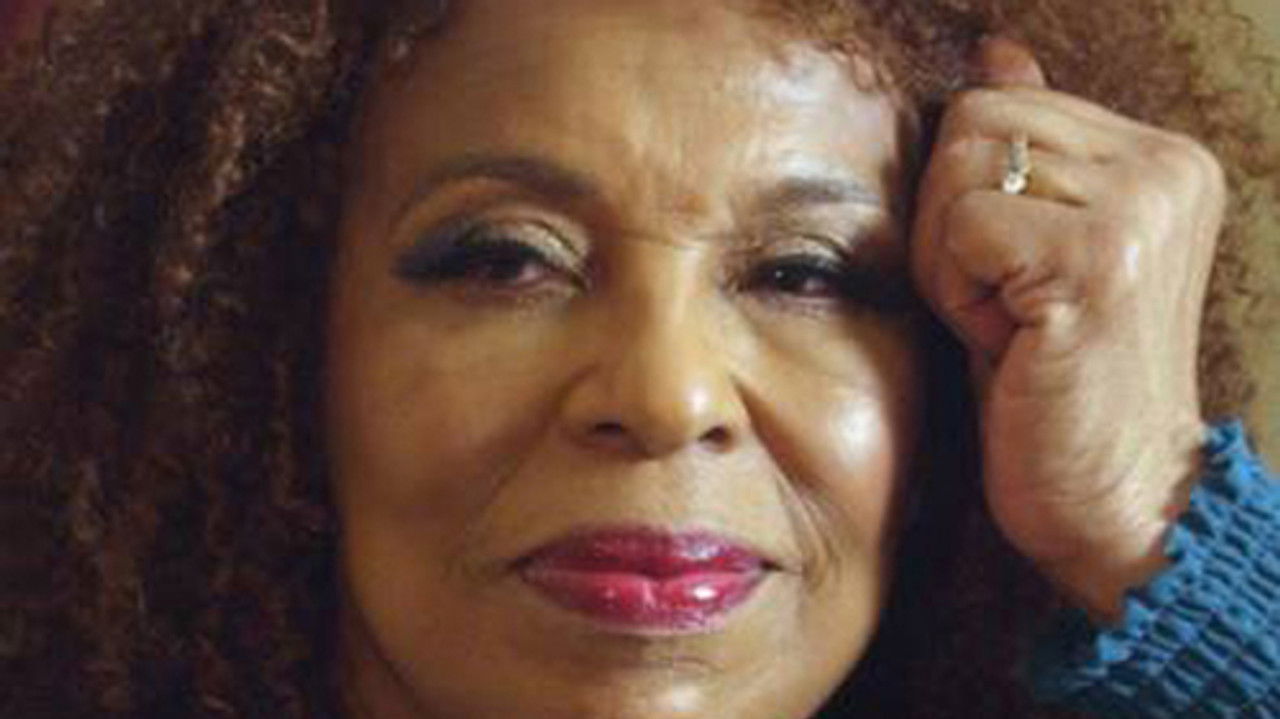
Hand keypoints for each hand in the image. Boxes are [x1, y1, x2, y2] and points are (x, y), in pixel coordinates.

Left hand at [910, 38, 1224, 620]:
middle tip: (1000, 303)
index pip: (994, 106)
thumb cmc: (1054, 380)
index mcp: (1158, 158)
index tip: (1009, 278)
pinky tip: (1007, 341)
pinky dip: (956, 290)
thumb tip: (998, 53)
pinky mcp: (1098, 259)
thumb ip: (1031, 149)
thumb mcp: (1035, 248)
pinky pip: (961, 226)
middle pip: (970, 125)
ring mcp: (1139, 209)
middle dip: (949, 223)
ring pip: (958, 170)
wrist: (1111, 495)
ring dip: (950, 259)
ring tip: (1008, 322)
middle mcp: (1164, 168)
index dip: (964, 199)